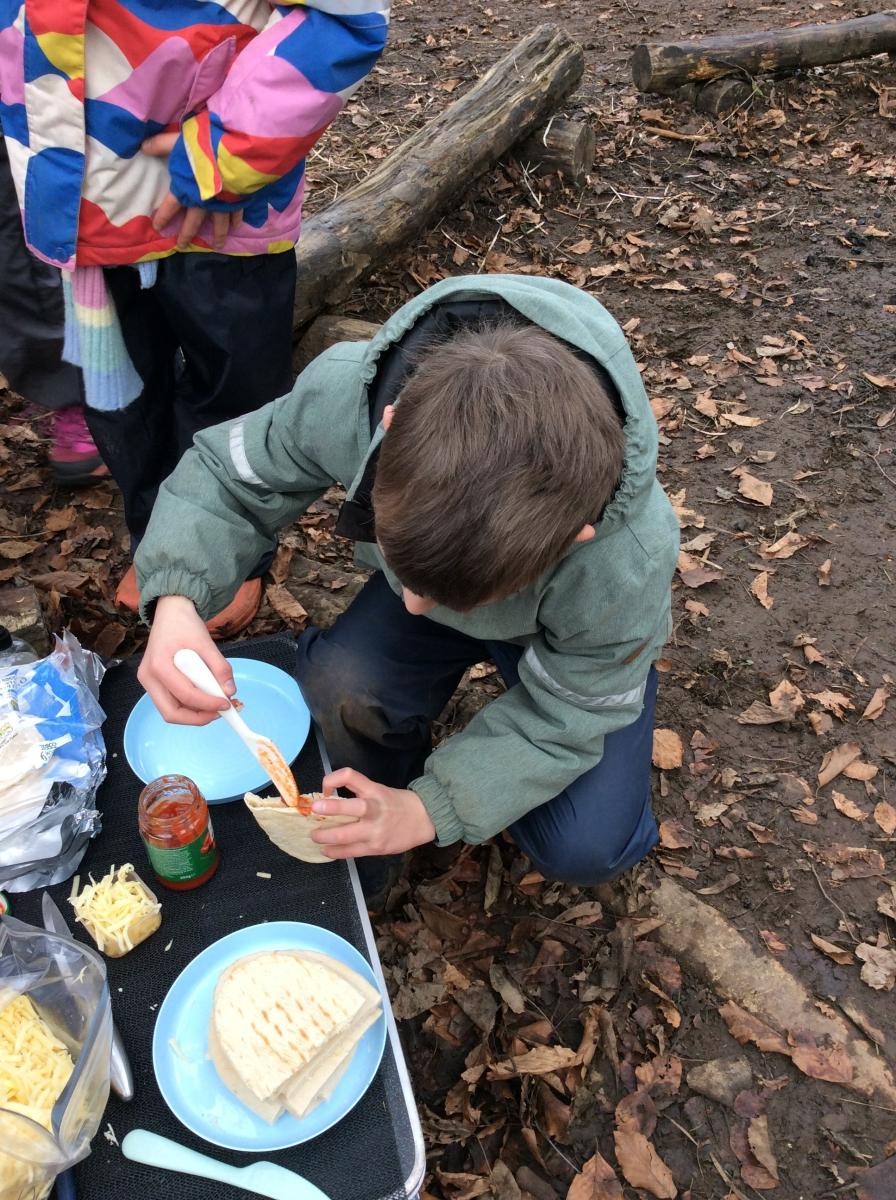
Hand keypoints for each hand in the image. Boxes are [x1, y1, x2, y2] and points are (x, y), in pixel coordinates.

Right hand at [137, 596, 235, 724]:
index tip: (226, 703)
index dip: (208, 704)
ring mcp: (148, 682)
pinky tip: (204, 699)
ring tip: (214, 705)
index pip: (185, 694)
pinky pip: (170, 703)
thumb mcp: (207, 642)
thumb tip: (230, 692)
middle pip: (170, 712)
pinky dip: (188, 706)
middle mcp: (148, 677)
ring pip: (170, 711)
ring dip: (193, 714)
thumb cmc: (186, 625)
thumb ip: (220, 667)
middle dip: (197, 718)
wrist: (170, 613)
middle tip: (219, 712)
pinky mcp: (153, 684)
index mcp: (159, 665)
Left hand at [141, 132, 242, 249]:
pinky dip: (236, 222)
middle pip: (193, 222)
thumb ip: (161, 144)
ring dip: (216, 236)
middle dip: (187, 235)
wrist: (236, 154)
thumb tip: (142, 147)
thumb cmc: (205, 148)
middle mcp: (202, 202)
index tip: (158, 228)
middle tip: (182, 246)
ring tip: (216, 246)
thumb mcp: (179, 141)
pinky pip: (236, 214)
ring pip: (218, 225)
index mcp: (185, 190)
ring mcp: (221, 204)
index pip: (170, 207)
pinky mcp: (238, 201)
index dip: (163, 217)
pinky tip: (236, 227)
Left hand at [311, 768, 435, 858]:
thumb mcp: (379, 790)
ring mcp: (375, 831)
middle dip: (329, 809)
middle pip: (350, 807)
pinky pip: (350, 852)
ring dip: (325, 836)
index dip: (332, 779)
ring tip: (314, 836)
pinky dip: (334, 852)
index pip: (350, 776)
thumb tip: (327, 801)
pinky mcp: (375, 848)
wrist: (423, 819)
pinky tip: (326, 850)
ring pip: (345, 835)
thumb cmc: (397, 803)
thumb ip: (357, 793)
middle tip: (313, 811)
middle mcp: (374, 809)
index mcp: (374, 790)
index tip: (324, 790)